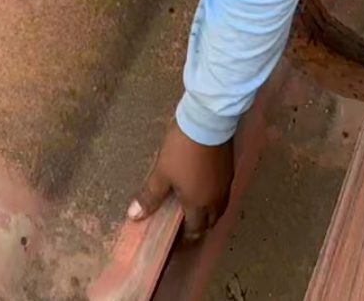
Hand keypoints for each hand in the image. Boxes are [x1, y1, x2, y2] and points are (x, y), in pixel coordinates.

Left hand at [127, 120, 233, 240]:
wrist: (207, 122)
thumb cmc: (182, 150)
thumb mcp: (161, 172)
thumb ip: (150, 196)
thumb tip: (134, 216)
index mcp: (198, 204)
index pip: (195, 229)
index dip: (186, 238)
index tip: (177, 241)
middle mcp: (215, 199)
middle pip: (210, 222)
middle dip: (199, 227)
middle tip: (186, 226)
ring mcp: (224, 184)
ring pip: (220, 208)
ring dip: (209, 214)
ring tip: (197, 210)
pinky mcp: (229, 169)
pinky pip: (223, 193)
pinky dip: (215, 198)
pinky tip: (207, 188)